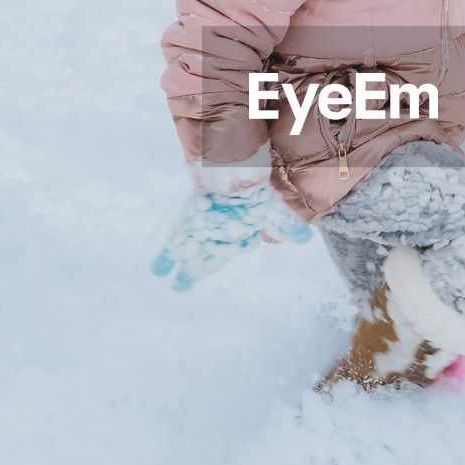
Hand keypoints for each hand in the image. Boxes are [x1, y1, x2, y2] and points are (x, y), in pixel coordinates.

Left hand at [151, 179, 311, 292]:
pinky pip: (174, 248)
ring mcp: (201, 232)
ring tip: (175, 283)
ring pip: (192, 255)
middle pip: (210, 256)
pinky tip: (158, 270)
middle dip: (201, 268)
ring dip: (184, 269)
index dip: (233, 250)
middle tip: (188, 284)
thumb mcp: (275, 212)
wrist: (230, 180)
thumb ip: (287, 226)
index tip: (228, 258)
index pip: (235, 247)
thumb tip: (305, 237)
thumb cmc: (254, 196)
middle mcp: (219, 234)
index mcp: (240, 232)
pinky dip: (166, 260)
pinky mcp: (185, 230)